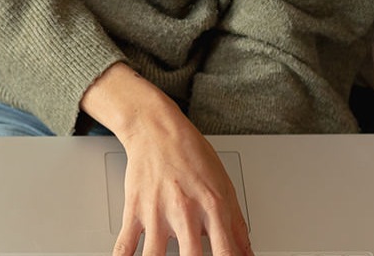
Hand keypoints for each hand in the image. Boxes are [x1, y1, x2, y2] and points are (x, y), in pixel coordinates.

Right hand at [82, 64, 252, 255]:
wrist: (157, 130)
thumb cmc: (191, 154)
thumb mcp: (224, 186)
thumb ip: (236, 225)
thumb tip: (247, 254)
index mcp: (213, 206)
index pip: (225, 252)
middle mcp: (185, 211)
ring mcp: (158, 212)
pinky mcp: (135, 209)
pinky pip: (126, 243)